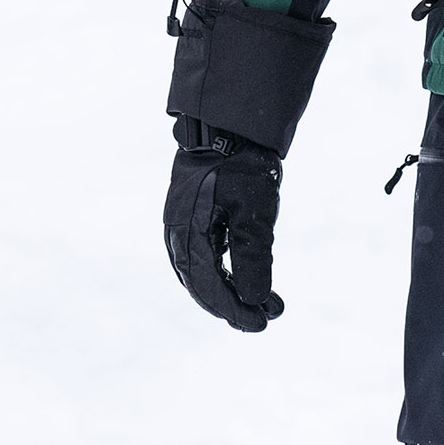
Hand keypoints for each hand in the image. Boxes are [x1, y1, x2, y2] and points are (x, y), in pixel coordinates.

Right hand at [163, 119, 284, 330]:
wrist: (230, 120)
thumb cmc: (242, 162)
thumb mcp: (254, 211)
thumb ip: (254, 257)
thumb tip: (255, 300)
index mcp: (186, 232)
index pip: (207, 286)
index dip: (234, 310)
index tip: (261, 323)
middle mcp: (178, 231)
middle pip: (201, 283)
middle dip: (233, 305)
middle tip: (265, 319)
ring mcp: (183, 223)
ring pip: (202, 271)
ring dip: (232, 289)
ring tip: (264, 303)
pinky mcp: (194, 215)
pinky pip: (205, 254)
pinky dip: (226, 270)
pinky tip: (245, 277)